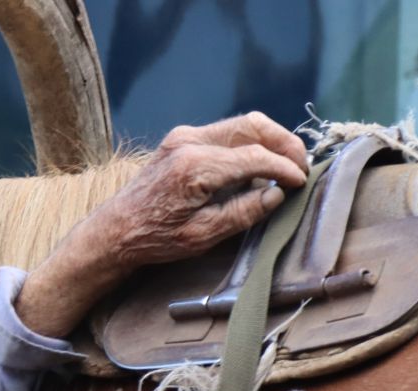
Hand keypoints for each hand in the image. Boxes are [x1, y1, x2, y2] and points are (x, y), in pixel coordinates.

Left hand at [16, 113, 309, 337]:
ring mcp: (184, 135)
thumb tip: (277, 195)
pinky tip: (260, 162)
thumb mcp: (203, 235)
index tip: (302, 182)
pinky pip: (226, 131)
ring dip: (269, 139)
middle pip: (253, 126)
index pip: (255, 157)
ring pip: (241, 124)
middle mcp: (190, 141)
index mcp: (196, 167)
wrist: (116, 230)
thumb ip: (243, 212)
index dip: (285, 168)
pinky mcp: (181, 138)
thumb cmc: (156, 239)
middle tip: (302, 166)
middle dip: (284, 143)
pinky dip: (250, 141)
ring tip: (287, 162)